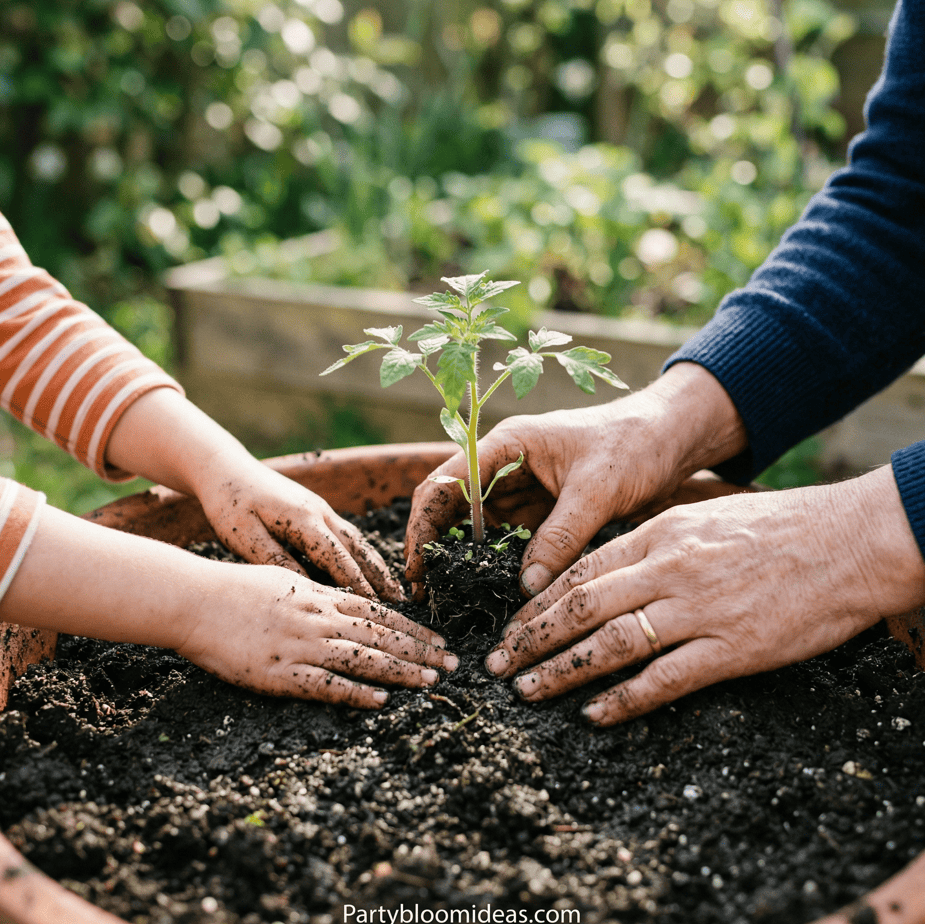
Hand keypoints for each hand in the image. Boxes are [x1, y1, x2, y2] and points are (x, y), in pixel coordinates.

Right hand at [176, 563, 454, 708]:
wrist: (194, 600)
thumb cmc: (234, 588)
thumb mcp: (283, 580)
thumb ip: (316, 594)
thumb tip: (344, 603)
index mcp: (320, 595)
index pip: (378, 612)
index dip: (412, 627)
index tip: (438, 638)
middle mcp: (319, 618)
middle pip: (381, 635)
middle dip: (421, 650)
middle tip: (453, 663)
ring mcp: (301, 645)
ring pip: (364, 658)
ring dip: (402, 671)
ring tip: (432, 681)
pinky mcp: (280, 673)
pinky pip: (325, 685)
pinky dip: (355, 693)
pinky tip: (380, 701)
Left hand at [196, 458, 403, 601]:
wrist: (224, 468)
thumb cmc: (228, 504)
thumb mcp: (244, 537)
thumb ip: (275, 560)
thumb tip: (305, 587)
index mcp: (303, 520)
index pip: (337, 559)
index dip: (357, 585)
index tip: (374, 610)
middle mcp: (320, 512)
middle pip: (358, 549)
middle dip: (379, 578)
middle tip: (400, 604)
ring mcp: (321, 509)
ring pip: (357, 541)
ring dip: (377, 566)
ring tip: (394, 591)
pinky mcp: (316, 509)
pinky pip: (348, 535)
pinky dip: (364, 554)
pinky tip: (370, 568)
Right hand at [405, 363, 747, 596]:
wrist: (673, 438)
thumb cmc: (635, 444)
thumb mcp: (597, 489)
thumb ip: (561, 536)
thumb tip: (527, 587)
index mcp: (506, 445)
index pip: (443, 484)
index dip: (422, 526)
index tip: (417, 568)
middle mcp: (505, 466)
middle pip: (451, 508)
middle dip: (434, 547)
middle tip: (426, 595)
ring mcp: (521, 490)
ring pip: (477, 529)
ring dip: (462, 560)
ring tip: (450, 600)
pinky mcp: (541, 511)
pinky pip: (509, 541)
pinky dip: (498, 565)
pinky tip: (492, 592)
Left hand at [483, 466, 924, 725]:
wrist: (850, 540)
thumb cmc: (778, 526)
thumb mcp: (704, 516)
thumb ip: (654, 541)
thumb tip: (608, 568)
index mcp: (660, 534)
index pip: (581, 570)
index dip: (539, 602)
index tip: (510, 626)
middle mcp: (669, 569)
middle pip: (581, 606)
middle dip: (531, 638)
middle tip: (497, 664)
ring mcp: (699, 609)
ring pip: (611, 642)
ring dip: (562, 669)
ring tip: (527, 691)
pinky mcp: (733, 648)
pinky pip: (665, 678)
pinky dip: (624, 699)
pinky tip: (594, 714)